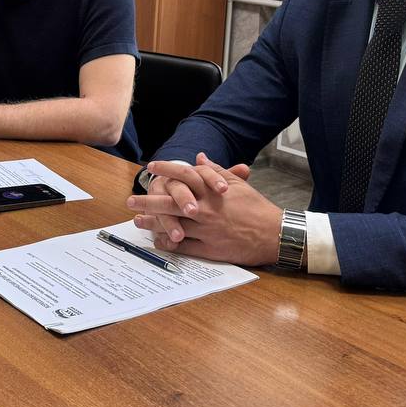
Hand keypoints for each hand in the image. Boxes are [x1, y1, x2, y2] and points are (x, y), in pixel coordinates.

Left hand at [127, 162, 281, 265]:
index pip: (184, 175)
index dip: (166, 170)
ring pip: (173, 225)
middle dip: (148, 201)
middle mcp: (206, 209)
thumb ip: (215, 170)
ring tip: (138, 221)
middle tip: (130, 201)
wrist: (274, 234)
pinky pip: (183, 246)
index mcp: (212, 192)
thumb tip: (199, 157)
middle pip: (170, 202)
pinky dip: (169, 243)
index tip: (152, 167)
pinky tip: (158, 241)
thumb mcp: (237, 184)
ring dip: (153, 223)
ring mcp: (206, 230)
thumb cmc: (256, 208)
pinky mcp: (210, 249)